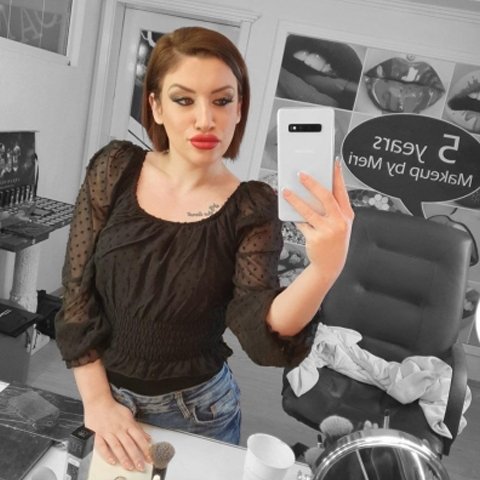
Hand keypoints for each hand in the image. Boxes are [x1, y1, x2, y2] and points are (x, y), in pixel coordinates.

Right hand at [84, 395, 151, 471]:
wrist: (98, 402)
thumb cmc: (114, 409)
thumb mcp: (129, 416)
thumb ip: (138, 429)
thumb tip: (148, 438)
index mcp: (128, 424)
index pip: (139, 438)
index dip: (145, 448)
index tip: (150, 458)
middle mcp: (119, 429)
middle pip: (129, 444)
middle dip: (136, 456)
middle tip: (141, 467)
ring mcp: (108, 432)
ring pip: (117, 447)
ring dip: (124, 458)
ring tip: (130, 467)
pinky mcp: (97, 435)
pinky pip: (102, 446)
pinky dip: (107, 454)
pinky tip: (112, 461)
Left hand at [282, 159, 353, 279]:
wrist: (330, 265)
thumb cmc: (334, 241)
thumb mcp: (339, 224)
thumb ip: (331, 209)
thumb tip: (313, 190)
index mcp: (347, 215)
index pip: (342, 191)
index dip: (338, 176)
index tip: (333, 163)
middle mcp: (339, 221)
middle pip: (325, 197)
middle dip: (312, 183)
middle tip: (301, 174)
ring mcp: (328, 230)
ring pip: (308, 210)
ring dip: (295, 199)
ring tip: (286, 191)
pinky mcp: (315, 238)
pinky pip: (302, 223)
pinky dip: (296, 217)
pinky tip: (290, 211)